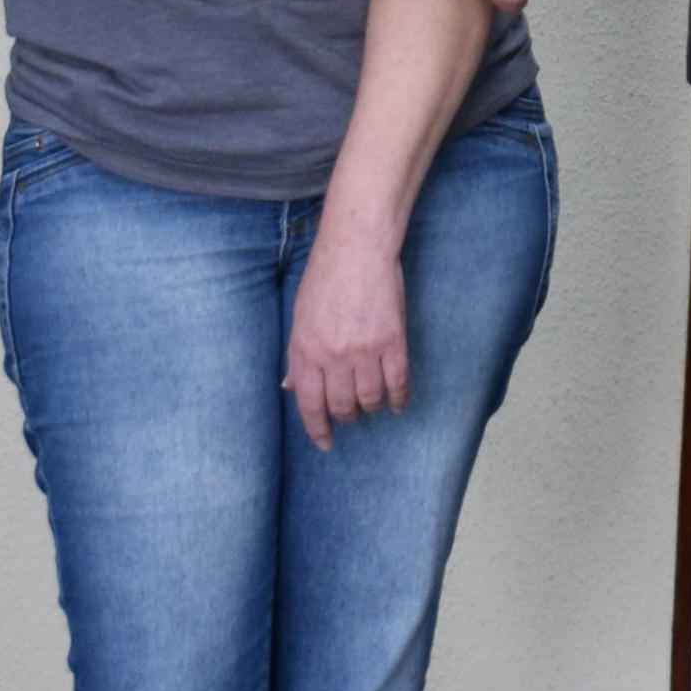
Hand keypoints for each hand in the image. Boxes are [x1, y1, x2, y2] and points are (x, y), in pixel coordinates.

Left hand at [284, 221, 414, 449]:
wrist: (357, 248)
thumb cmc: (325, 277)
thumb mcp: (299, 317)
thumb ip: (298, 355)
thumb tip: (292, 388)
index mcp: (305, 350)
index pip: (310, 405)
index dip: (318, 430)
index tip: (326, 442)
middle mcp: (333, 355)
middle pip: (342, 406)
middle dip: (347, 416)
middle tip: (351, 413)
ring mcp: (365, 350)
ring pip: (370, 399)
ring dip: (371, 407)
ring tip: (372, 402)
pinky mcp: (393, 341)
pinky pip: (398, 383)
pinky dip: (398, 398)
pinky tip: (397, 403)